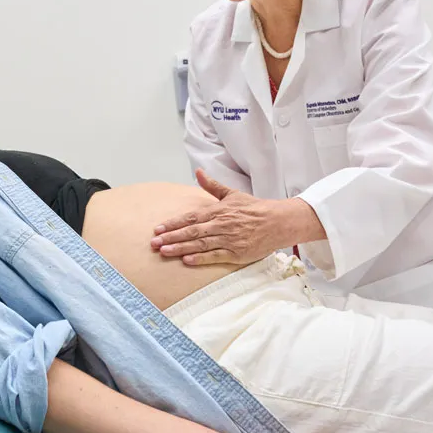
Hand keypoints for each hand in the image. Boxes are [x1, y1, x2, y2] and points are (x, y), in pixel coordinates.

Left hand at [150, 169, 322, 265]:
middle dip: (171, 237)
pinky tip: (188, 260)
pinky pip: (216, 256)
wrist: (278, 221)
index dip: (173, 223)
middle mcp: (221, 225)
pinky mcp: (237, 253)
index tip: (158, 229)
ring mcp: (229, 239)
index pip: (191, 217)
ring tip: (165, 252)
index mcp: (218, 210)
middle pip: (192, 232)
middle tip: (154, 243)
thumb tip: (198, 171)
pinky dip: (202, 258)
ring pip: (200, 244)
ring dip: (181, 248)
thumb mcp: (232, 194)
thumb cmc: (254, 208)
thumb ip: (212, 185)